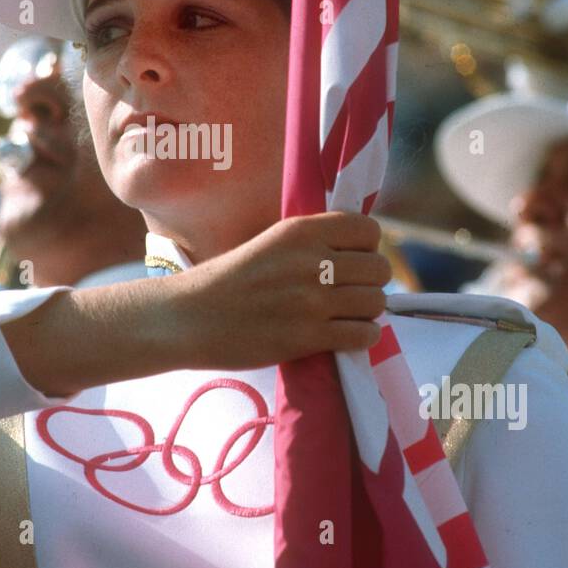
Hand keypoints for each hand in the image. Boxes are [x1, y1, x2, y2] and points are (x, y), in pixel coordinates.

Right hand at [1, 212, 390, 397]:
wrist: (189, 317)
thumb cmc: (227, 280)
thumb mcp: (269, 244)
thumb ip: (310, 245)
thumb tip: (360, 254)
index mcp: (300, 230)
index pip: (368, 230)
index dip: (367, 247)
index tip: (352, 261)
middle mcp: (310, 260)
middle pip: (379, 268)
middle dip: (370, 282)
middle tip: (350, 293)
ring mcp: (311, 299)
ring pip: (375, 302)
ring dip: (367, 311)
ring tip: (346, 316)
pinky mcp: (308, 336)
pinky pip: (365, 334)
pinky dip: (362, 336)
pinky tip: (344, 336)